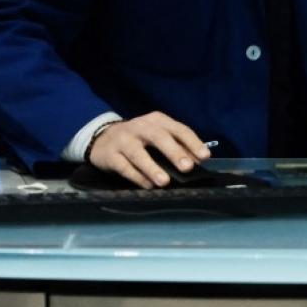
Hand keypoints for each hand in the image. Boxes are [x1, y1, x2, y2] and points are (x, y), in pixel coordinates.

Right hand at [86, 111, 210, 188]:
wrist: (102, 138)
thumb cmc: (138, 138)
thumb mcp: (157, 136)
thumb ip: (177, 146)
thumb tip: (197, 161)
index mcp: (157, 120)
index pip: (178, 129)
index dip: (192, 142)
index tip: (205, 156)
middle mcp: (140, 127)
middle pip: (158, 137)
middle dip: (174, 152)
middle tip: (187, 167)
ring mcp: (123, 140)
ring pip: (138, 153)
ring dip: (152, 168)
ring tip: (164, 182)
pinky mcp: (110, 155)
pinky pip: (124, 167)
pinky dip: (137, 177)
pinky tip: (148, 186)